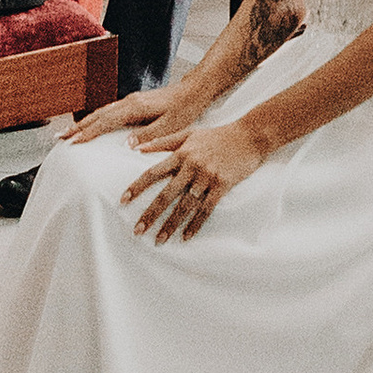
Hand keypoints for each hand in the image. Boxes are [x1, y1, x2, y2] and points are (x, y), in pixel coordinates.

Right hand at [66, 83, 179, 146]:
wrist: (194, 90)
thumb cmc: (184, 108)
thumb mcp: (170, 126)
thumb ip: (148, 135)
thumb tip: (127, 144)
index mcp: (135, 107)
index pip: (105, 122)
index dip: (87, 133)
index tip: (72, 143)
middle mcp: (129, 101)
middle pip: (97, 115)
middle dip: (77, 127)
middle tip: (59, 138)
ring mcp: (130, 100)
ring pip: (101, 112)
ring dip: (84, 122)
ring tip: (68, 133)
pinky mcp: (134, 102)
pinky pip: (109, 110)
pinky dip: (96, 118)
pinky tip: (91, 124)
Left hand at [122, 114, 266, 238]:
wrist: (250, 135)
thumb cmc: (218, 135)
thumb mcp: (190, 132)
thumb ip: (163, 141)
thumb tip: (136, 148)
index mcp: (181, 153)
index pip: (153, 172)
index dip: (137, 186)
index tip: (123, 200)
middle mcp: (192, 165)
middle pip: (166, 193)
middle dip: (151, 213)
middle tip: (137, 231)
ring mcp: (208, 176)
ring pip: (185, 205)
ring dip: (171, 224)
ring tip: (159, 240)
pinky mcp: (222, 185)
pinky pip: (206, 209)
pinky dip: (195, 224)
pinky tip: (186, 237)